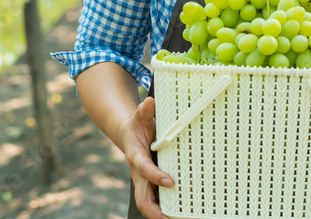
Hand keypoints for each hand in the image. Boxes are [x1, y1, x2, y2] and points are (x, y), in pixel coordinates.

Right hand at [121, 96, 174, 218]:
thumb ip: (144, 110)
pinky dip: (167, 208)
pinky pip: (157, 199)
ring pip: (149, 203)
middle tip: (167, 218)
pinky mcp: (151, 183)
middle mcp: (139, 173)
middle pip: (142, 198)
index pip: (144, 169)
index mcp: (136, 157)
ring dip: (160, 214)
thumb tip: (149, 102)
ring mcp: (145, 181)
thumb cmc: (137, 126)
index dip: (155, 177)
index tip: (170, 181)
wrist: (128, 134)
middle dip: (153, 211)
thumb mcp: (139, 116)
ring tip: (178, 218)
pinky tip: (182, 212)